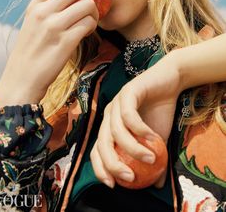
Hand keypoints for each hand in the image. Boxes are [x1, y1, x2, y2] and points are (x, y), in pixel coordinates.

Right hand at [0, 0, 109, 105]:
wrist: (22, 79)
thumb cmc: (30, 51)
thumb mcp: (32, 24)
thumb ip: (48, 7)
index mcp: (35, 6)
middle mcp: (43, 12)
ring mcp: (54, 27)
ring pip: (88, 5)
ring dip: (96, 11)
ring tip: (92, 19)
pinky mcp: (66, 42)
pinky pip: (89, 24)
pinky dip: (93, 25)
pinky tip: (88, 31)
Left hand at [91, 51, 181, 187]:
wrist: (170, 82)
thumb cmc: (161, 111)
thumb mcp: (158, 141)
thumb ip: (155, 161)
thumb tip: (156, 186)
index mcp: (111, 127)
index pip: (97, 150)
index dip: (101, 168)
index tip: (113, 185)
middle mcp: (109, 115)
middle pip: (101, 143)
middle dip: (112, 164)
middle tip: (129, 177)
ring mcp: (116, 103)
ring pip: (115, 131)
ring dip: (132, 148)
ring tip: (150, 159)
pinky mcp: (126, 92)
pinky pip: (128, 115)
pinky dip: (139, 130)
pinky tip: (153, 138)